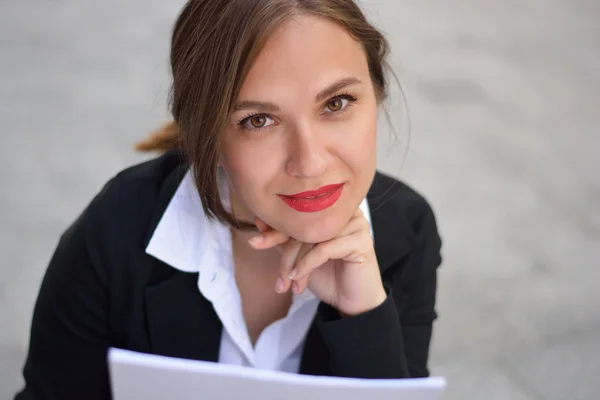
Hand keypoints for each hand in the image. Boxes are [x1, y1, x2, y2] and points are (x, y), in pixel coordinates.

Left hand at [249, 208, 386, 315]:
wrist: (352, 301)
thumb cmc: (327, 275)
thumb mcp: (299, 255)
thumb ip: (283, 239)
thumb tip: (259, 221)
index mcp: (330, 208)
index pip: (298, 213)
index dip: (275, 228)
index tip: (255, 240)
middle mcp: (344, 210)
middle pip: (305, 225)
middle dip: (284, 252)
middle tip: (276, 277)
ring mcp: (355, 223)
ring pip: (313, 237)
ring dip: (295, 263)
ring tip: (287, 284)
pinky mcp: (361, 240)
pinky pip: (325, 249)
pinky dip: (307, 265)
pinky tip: (298, 279)